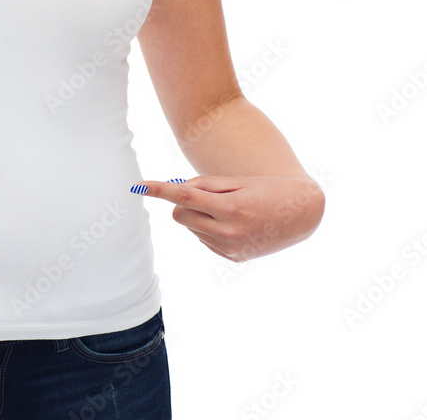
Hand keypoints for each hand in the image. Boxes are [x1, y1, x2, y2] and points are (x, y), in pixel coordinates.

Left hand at [130, 175, 324, 261]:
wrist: (301, 214)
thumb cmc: (265, 190)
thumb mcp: (236, 181)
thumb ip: (205, 185)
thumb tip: (177, 193)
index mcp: (230, 209)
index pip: (184, 195)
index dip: (159, 189)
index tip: (138, 185)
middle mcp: (229, 232)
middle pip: (181, 213)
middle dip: (185, 202)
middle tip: (210, 194)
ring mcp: (231, 249)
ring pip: (191, 227)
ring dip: (199, 215)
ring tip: (230, 208)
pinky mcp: (232, 257)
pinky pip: (203, 239)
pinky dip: (209, 228)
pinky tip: (233, 223)